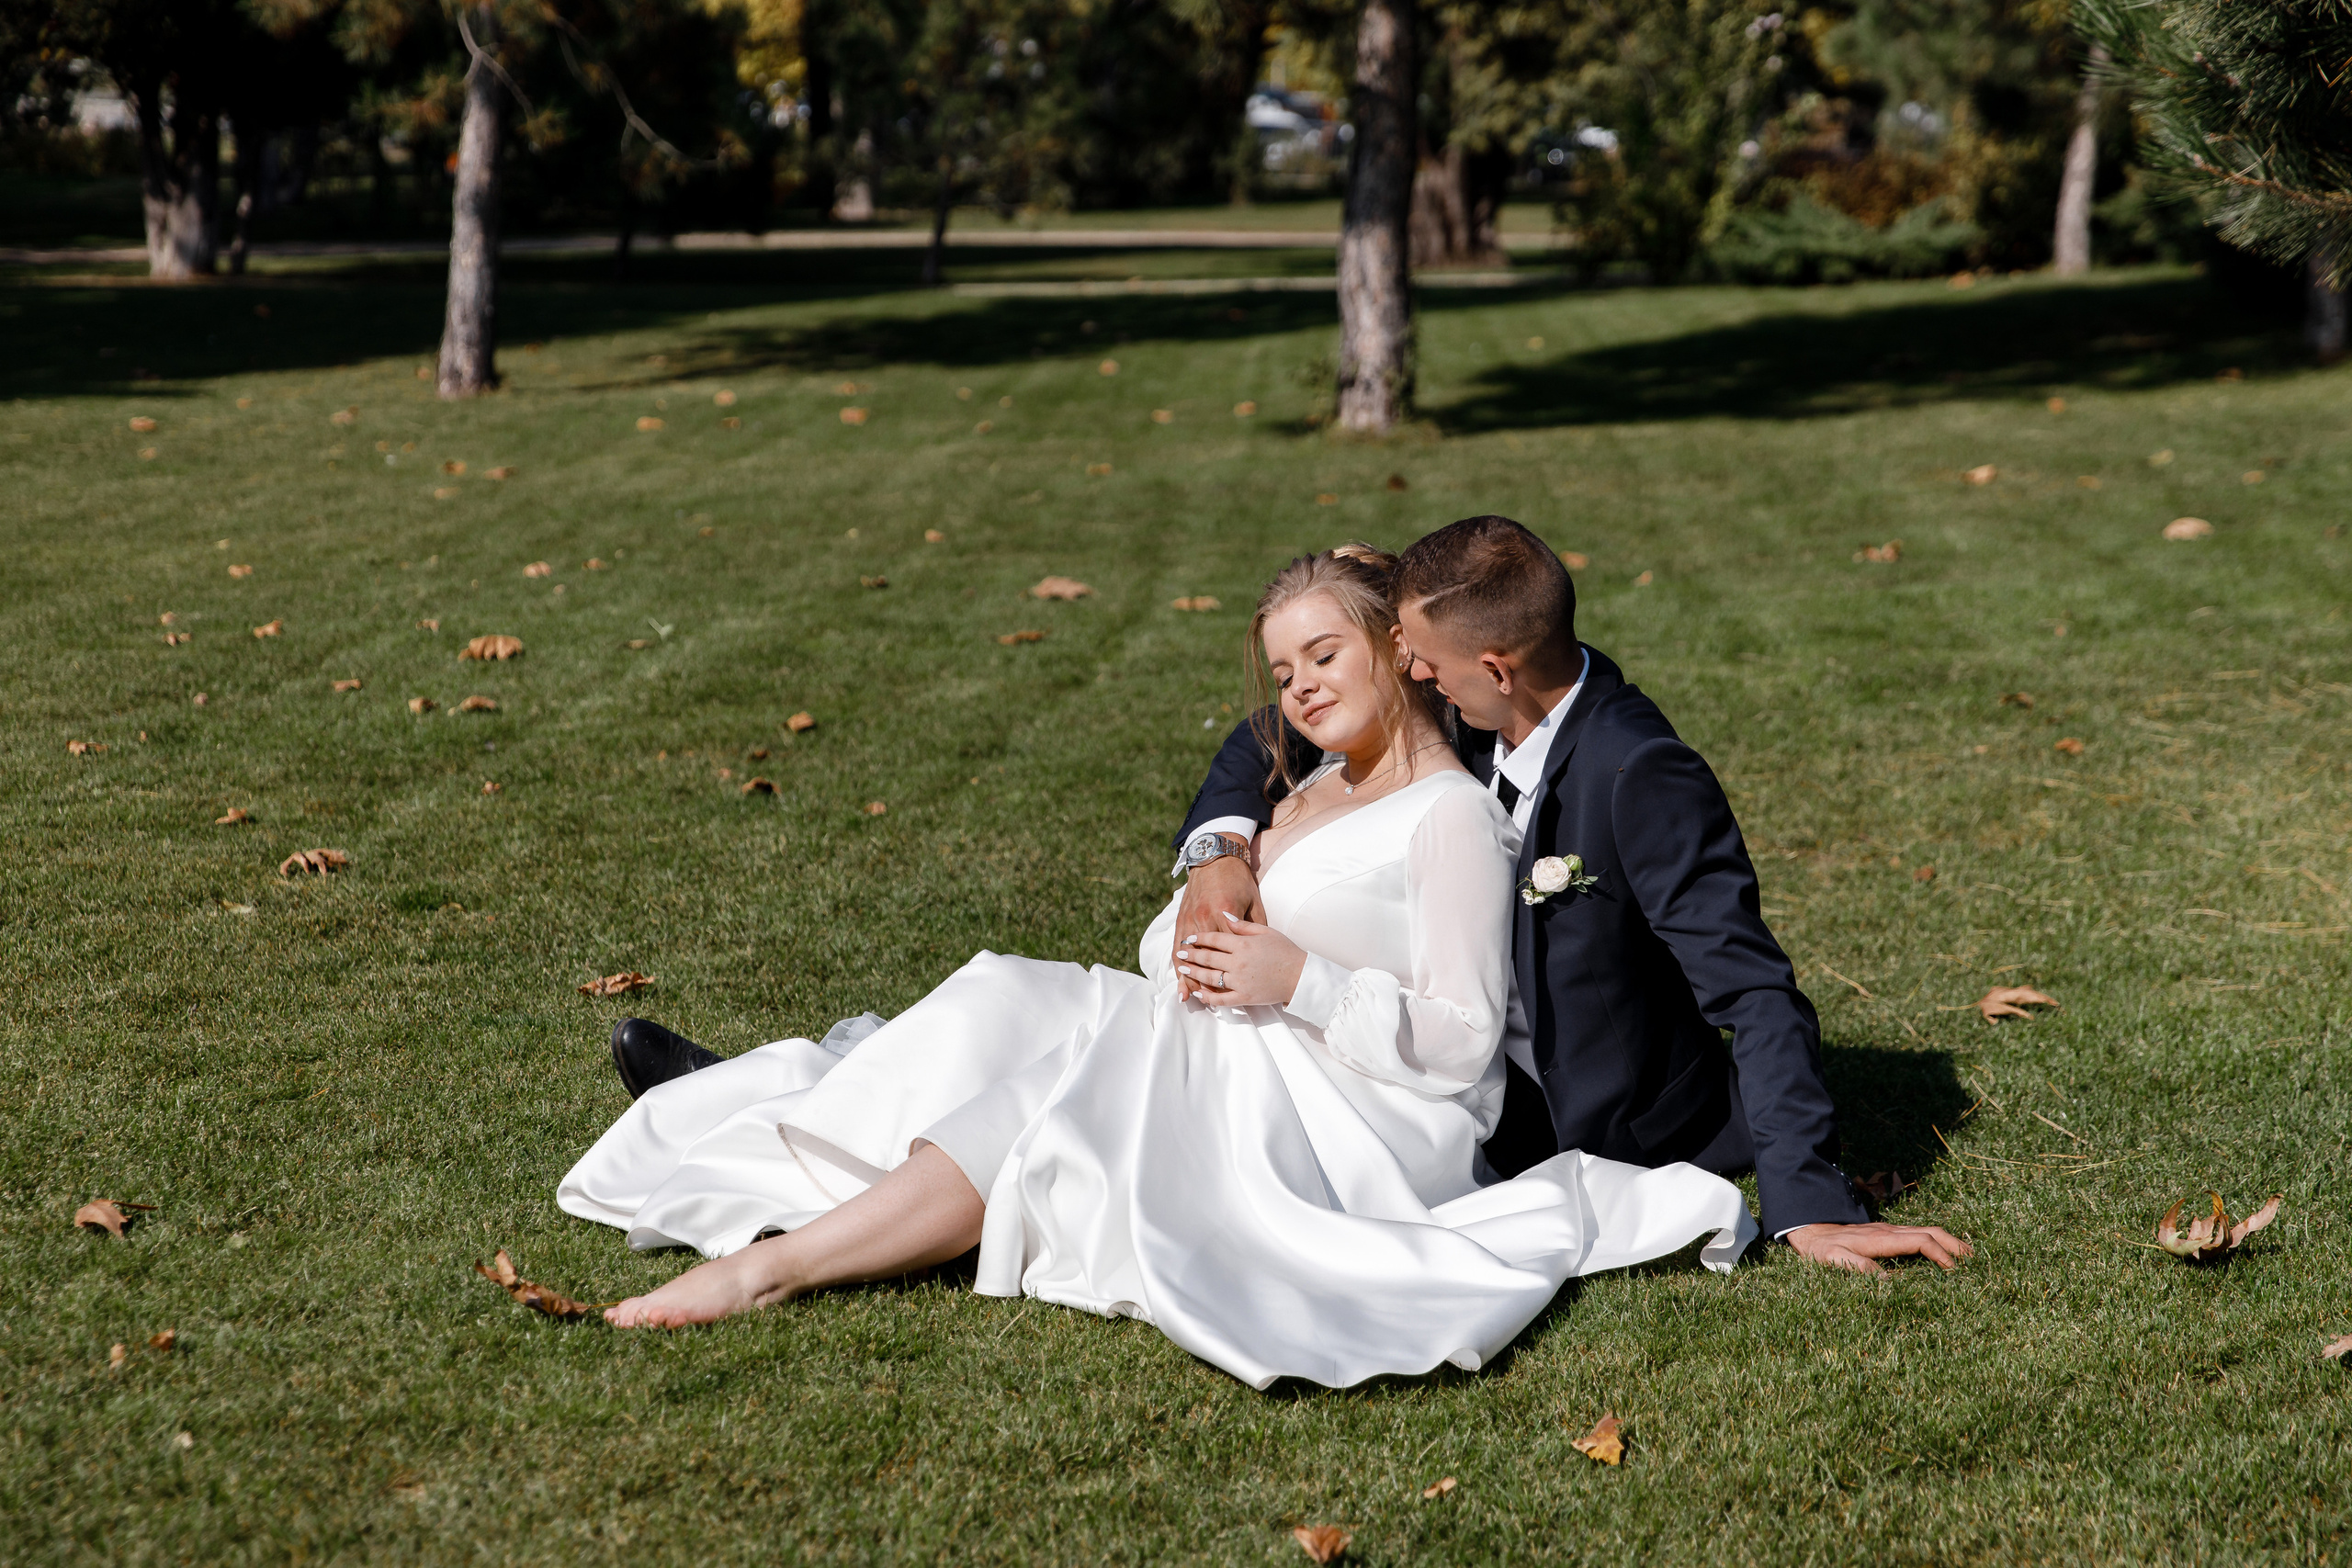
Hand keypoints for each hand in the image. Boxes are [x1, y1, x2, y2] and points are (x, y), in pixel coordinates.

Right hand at [1173, 856, 1260, 999]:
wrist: (1216, 857)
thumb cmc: (1239, 880)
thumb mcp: (1254, 902)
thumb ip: (1252, 929)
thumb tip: (1254, 952)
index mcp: (1224, 914)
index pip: (1224, 951)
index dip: (1225, 972)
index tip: (1229, 989)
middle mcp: (1203, 917)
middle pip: (1202, 957)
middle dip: (1201, 981)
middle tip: (1204, 1002)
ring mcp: (1189, 917)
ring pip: (1184, 953)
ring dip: (1184, 975)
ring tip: (1184, 996)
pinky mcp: (1181, 917)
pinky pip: (1176, 943)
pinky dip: (1175, 960)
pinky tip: (1177, 973)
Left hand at [1177, 910, 1306, 1008]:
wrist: (1300, 976)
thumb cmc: (1285, 951)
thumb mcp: (1266, 931)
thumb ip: (1243, 926)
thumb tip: (1224, 918)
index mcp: (1243, 945)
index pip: (1214, 940)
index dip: (1199, 939)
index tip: (1190, 939)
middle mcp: (1238, 963)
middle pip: (1208, 959)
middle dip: (1191, 956)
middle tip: (1180, 953)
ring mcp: (1240, 982)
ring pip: (1210, 978)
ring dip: (1194, 974)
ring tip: (1183, 971)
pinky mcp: (1244, 998)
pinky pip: (1221, 999)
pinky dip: (1208, 997)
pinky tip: (1198, 994)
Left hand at [1784, 1221, 1972, 1274]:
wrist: (1811, 1230)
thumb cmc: (1822, 1249)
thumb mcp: (1833, 1260)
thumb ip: (1857, 1267)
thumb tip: (1887, 1281)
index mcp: (1881, 1239)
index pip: (1920, 1241)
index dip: (1940, 1254)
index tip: (1955, 1271)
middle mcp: (1890, 1231)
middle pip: (1931, 1231)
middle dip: (1955, 1245)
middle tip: (1976, 1262)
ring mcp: (1891, 1230)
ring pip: (1928, 1230)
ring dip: (1950, 1242)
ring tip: (1969, 1258)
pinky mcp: (1889, 1234)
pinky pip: (1919, 1234)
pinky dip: (1938, 1242)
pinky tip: (1945, 1253)